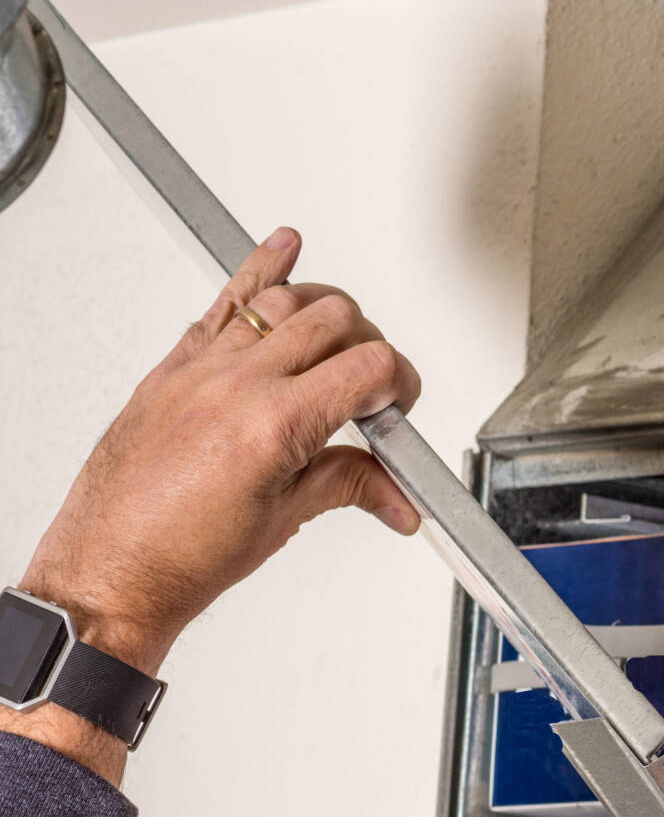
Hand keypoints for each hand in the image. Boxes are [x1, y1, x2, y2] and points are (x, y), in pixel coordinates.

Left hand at [4, 229, 421, 781]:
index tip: (398, 406)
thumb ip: (348, 485)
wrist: (110, 570)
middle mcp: (235, 385)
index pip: (368, 370)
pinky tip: (283, 247)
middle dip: (370, 347)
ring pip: (282, 300)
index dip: (400, 384)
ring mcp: (200, 370)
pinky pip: (223, 304)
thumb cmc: (181, 557)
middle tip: (373, 386)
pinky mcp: (172, 369)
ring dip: (325, 308)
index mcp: (274, 426)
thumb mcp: (285, 520)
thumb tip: (394, 491)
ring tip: (343, 334)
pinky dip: (258, 270)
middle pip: (333, 321)